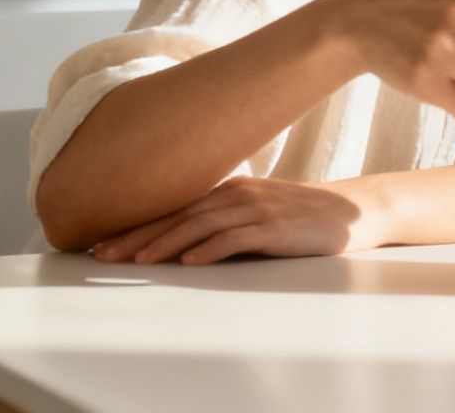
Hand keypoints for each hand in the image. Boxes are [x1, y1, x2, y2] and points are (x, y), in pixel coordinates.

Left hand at [89, 176, 384, 265]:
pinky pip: (237, 238)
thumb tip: (180, 244)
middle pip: (178, 216)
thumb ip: (223, 220)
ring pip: (201, 226)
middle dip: (138, 236)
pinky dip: (211, 249)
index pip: (173, 210)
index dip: (136, 227)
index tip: (103, 244)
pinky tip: (190, 262)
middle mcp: (237, 195)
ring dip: (167, 243)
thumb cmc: (301, 216)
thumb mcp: (257, 211)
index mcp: (228, 190)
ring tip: (138, 261)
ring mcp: (257, 209)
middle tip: (104, 255)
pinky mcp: (276, 227)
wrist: (351, 211)